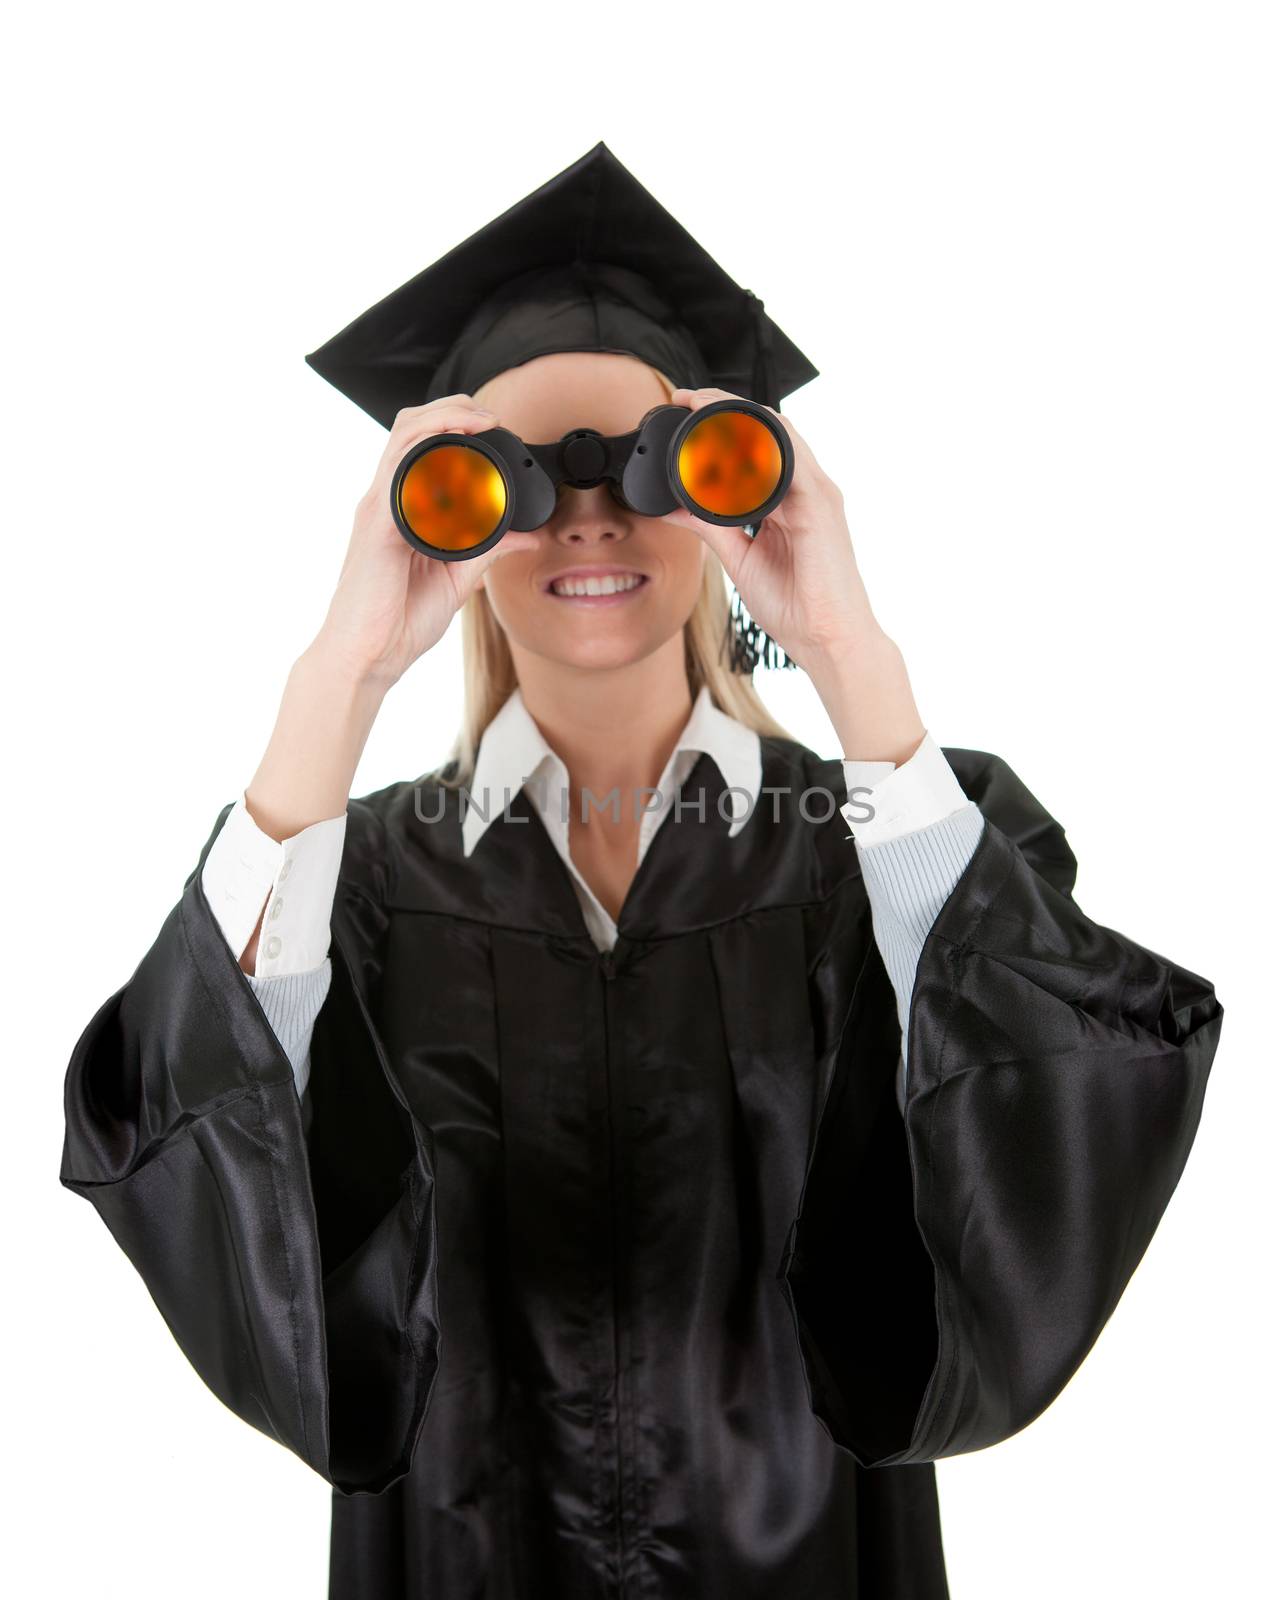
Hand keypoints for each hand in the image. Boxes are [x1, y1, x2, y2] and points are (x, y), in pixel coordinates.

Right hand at [312, 394, 541, 687]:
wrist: (367, 656)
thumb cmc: (398, 621)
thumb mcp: (457, 580)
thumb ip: (488, 552)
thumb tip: (526, 537)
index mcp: (402, 509)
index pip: (421, 445)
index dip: (455, 423)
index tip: (494, 428)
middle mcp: (386, 500)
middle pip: (411, 427)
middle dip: (452, 407)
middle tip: (490, 416)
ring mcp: (378, 509)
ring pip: (404, 436)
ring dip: (443, 417)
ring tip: (480, 419)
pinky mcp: (377, 526)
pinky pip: (399, 474)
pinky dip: (428, 452)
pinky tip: (455, 451)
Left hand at [663, 385, 878, 671]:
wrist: (828, 640)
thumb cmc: (795, 606)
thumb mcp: (739, 559)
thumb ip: (710, 528)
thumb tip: (674, 508)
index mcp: (788, 499)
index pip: (756, 446)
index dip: (721, 424)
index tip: (684, 411)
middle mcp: (805, 488)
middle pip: (768, 429)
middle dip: (726, 407)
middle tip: (686, 397)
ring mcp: (817, 494)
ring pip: (780, 433)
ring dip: (739, 414)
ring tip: (702, 402)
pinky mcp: (821, 507)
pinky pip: (792, 462)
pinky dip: (762, 445)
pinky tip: (733, 436)